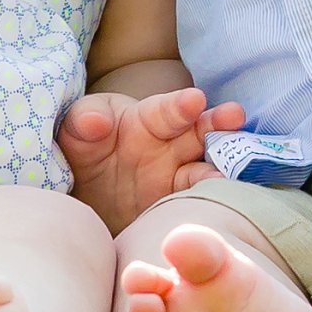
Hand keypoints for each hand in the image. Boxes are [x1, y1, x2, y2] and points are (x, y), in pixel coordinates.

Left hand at [59, 82, 231, 229]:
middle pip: (199, 133)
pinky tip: (220, 212)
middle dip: (218, 123)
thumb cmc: (86, 149)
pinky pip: (196, 207)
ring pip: (204, 171)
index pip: (166, 111)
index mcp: (147, 121)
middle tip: (235, 116)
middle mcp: (170, 147)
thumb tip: (96, 122)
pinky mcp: (176, 210)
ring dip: (221, 169)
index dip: (180, 105)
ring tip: (233, 174)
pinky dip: (210, 206)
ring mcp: (176, 180)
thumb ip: (84, 121)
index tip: (195, 99)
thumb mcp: (76, 131)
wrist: (86, 198)